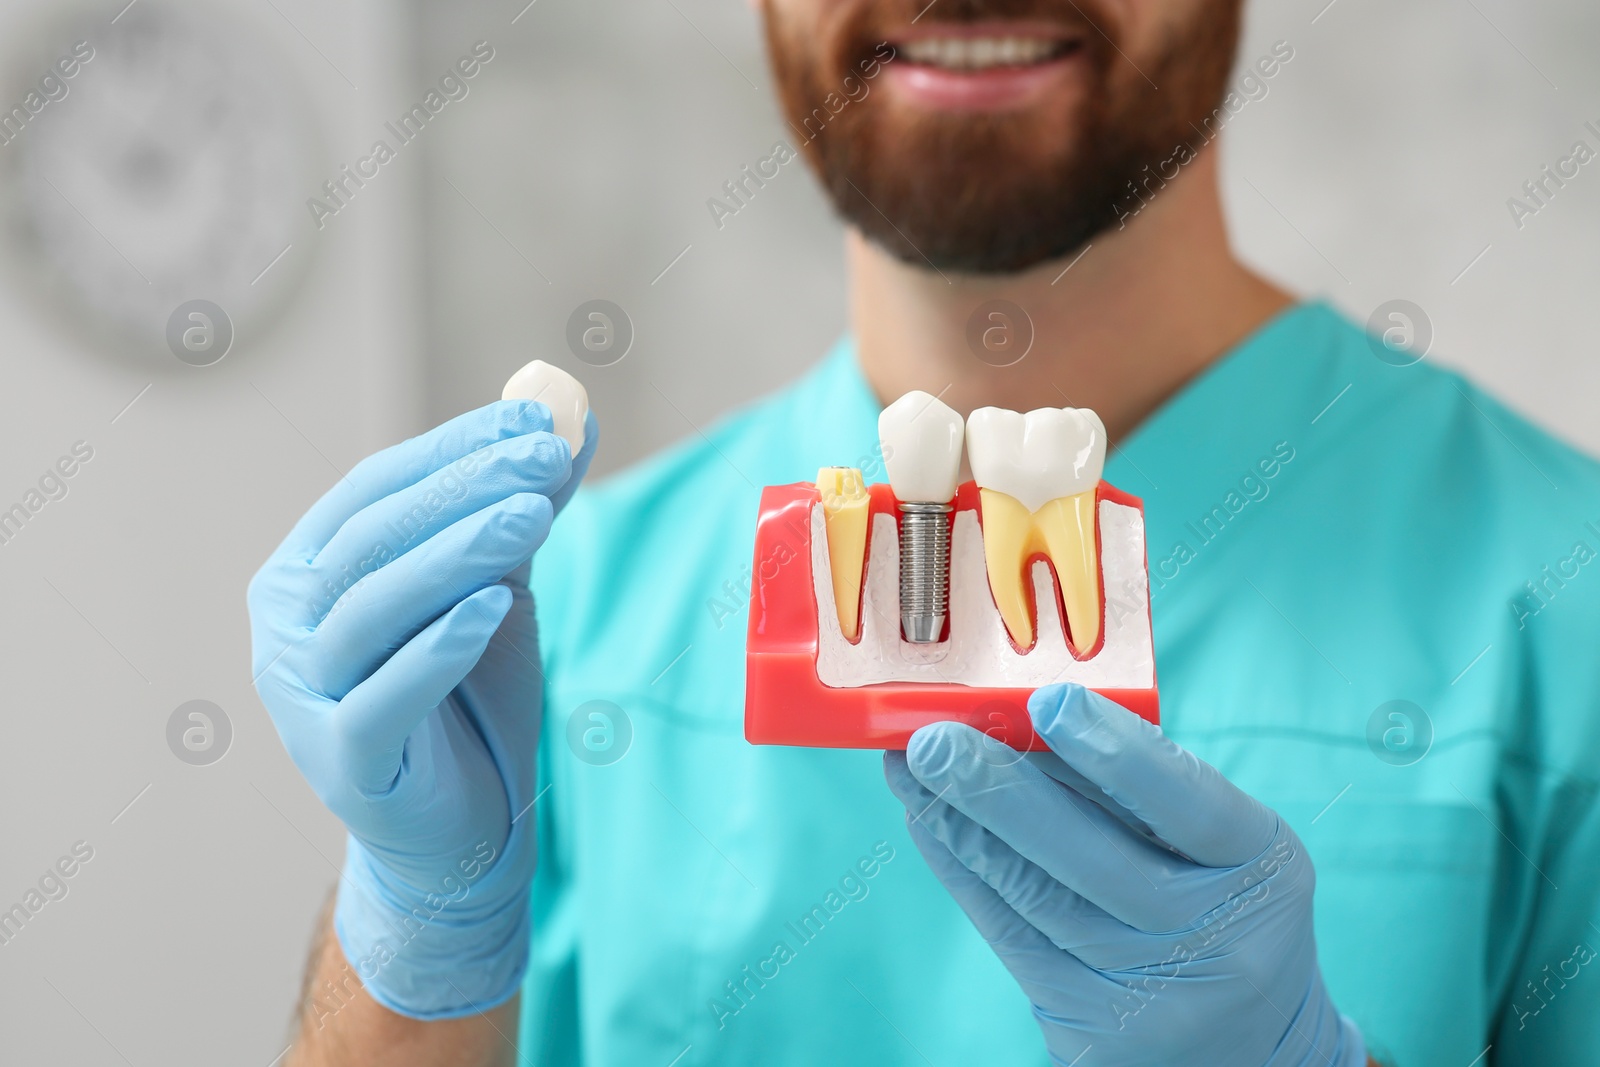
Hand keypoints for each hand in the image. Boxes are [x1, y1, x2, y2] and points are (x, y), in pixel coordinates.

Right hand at [248, 400, 596, 1018]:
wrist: (460, 831)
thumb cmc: (469, 700)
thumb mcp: (498, 592)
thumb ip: (520, 513)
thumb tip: (577, 422)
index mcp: (310, 570)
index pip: (377, 488)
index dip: (454, 448)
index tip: (534, 416)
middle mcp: (286, 625)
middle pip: (375, 539)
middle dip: (466, 488)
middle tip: (545, 454)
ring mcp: (302, 695)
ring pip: (375, 608)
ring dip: (457, 552)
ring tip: (532, 512)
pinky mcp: (342, 761)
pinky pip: (385, 696)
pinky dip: (438, 648)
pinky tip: (495, 605)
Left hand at [884, 684, 1366, 1066]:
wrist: (1249, 1045)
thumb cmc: (1220, 905)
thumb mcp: (1222, 846)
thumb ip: (1143, 790)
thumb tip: (1024, 719)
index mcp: (1261, 868)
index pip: (1188, 803)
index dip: (1116, 753)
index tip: (1049, 702)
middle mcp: (1212, 938)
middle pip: (1092, 858)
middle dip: (1000, 792)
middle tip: (936, 740)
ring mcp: (1149, 995)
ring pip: (1035, 896)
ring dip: (962, 824)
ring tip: (911, 770)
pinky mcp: (1091, 1030)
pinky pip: (1010, 934)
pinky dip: (962, 870)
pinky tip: (929, 823)